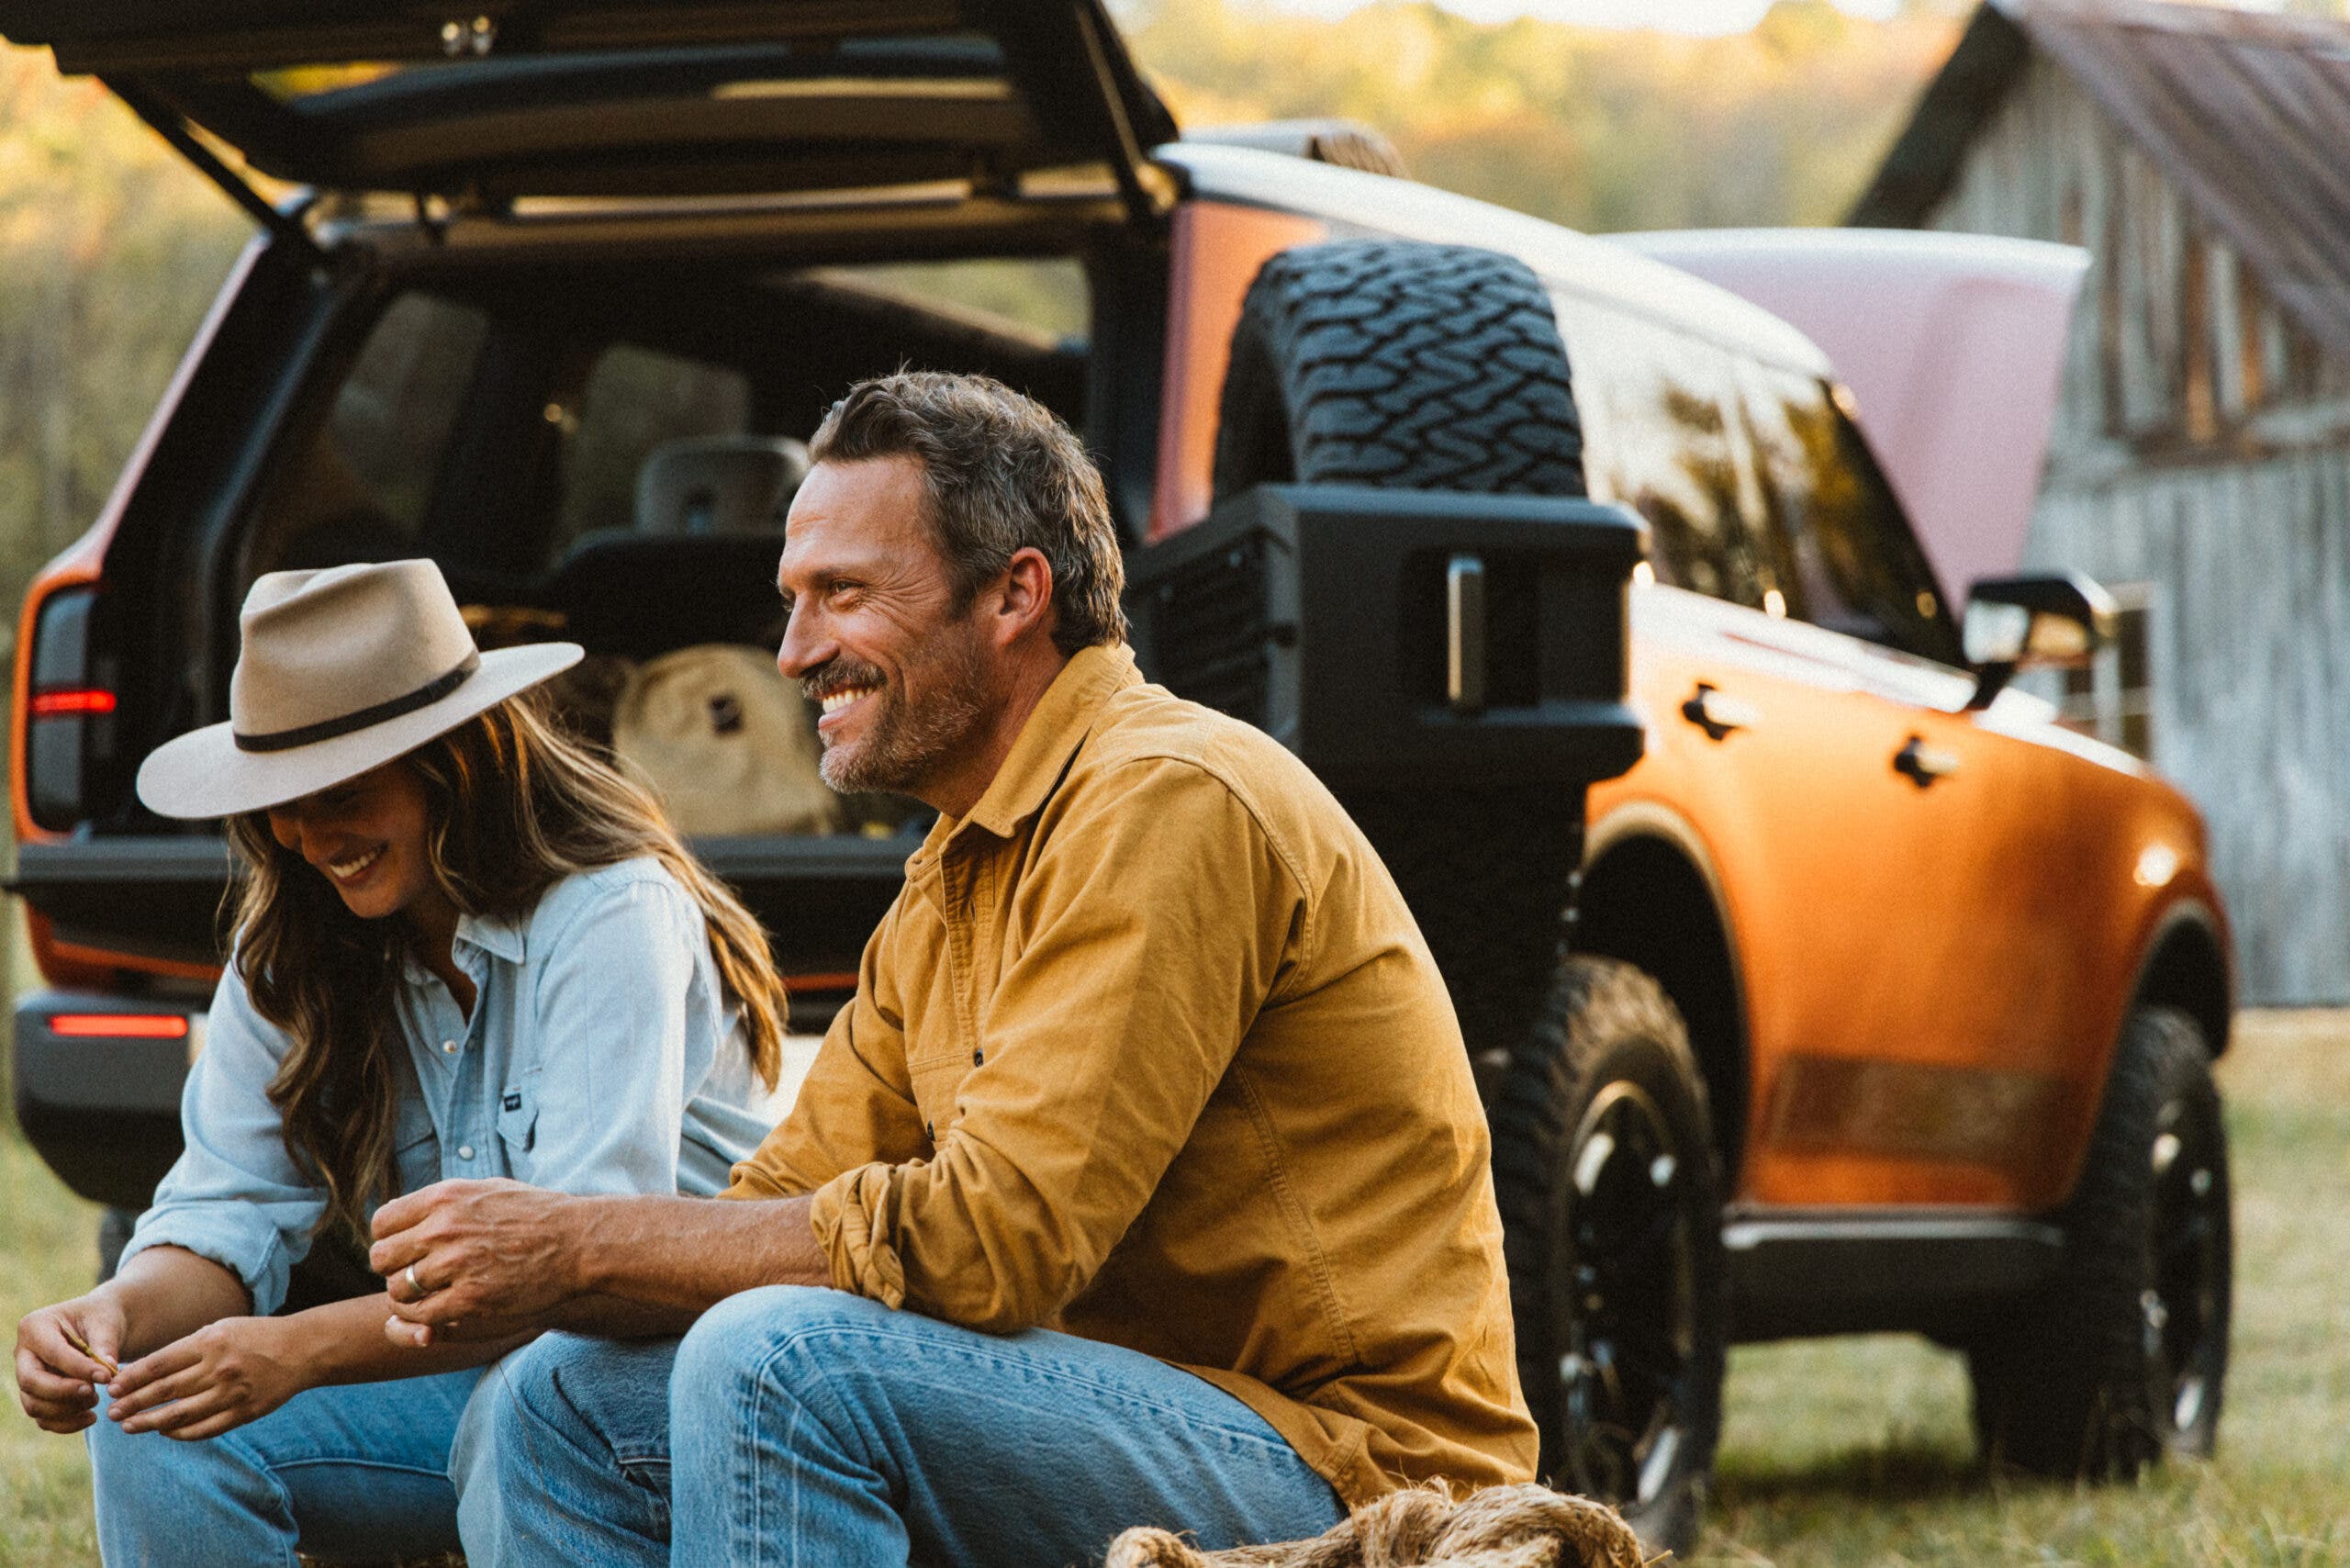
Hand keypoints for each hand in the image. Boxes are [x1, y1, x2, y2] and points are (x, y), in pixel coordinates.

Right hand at [15, 1294, 125, 1433]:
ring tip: (96, 1401)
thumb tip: (108, 1373)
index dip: (78, 1368)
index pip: (52, 1353)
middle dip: (63, 1392)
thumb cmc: (102, 1319)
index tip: (106, 1376)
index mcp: (35, 1326)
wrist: (101, 1327)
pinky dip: (65, 1424)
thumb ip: (105, 1346)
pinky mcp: (36, 1396)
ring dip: (66, 1410)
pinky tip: (90, 1418)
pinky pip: (42, 1418)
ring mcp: (27, 1377)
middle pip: (31, 1382)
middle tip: (94, 1394)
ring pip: (34, 1405)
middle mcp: (24, 1353)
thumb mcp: (107, 1324)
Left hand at [105, 1316, 305, 1439]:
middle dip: (133, 1403)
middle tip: (112, 1413)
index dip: (132, 1378)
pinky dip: (180, 1433)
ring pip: (179, 1414)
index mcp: (211, 1342)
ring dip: (149, 1423)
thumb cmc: (254, 1336)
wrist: (302, 1350)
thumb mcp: (221, 1330)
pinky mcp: (244, 1412)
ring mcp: (232, 1393)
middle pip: (165, 1391)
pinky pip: (204, 1429)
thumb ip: (186, 1350)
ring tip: (128, 1427)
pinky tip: (164, 1431)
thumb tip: (144, 1372)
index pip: (160, 1364)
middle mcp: (219, 1368)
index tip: (113, 1388)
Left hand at [370, 1178, 581, 1338]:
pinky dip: (422, 1319)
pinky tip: (442, 1311)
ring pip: (397, 1290)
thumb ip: (441, 1200)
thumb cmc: (536, 1214)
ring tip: (432, 1295)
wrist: (579, 1241)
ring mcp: (456, 1264)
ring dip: (408, 1297)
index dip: (389, 1239)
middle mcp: (444, 1228)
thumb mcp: (486, 1189)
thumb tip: (396, 1210)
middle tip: (418, 1276)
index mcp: (445, 1197)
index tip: (407, 1250)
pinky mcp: (471, 1298)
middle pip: (381, 1258)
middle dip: (394, 1270)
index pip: (382, 1223)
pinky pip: (422, 1315)